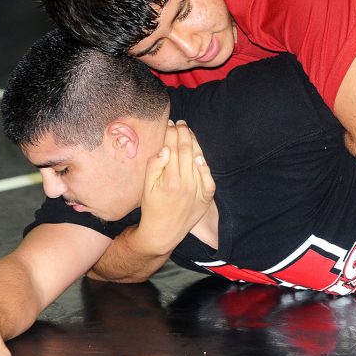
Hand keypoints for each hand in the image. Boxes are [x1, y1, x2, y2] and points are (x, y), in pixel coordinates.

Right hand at [133, 120, 215, 254]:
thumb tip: (165, 148)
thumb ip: (154, 166)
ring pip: (198, 160)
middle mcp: (186, 184)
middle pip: (186, 151)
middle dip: (183, 134)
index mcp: (170, 180)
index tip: (169, 124)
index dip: (171, 134)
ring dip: (194, 143)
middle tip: (180, 123)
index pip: (172, 149)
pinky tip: (199, 155)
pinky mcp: (205, 197)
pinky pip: (208, 177)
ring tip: (188, 132)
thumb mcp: (146, 187)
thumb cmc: (152, 207)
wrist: (163, 232)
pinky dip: (205, 165)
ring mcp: (197, 191)